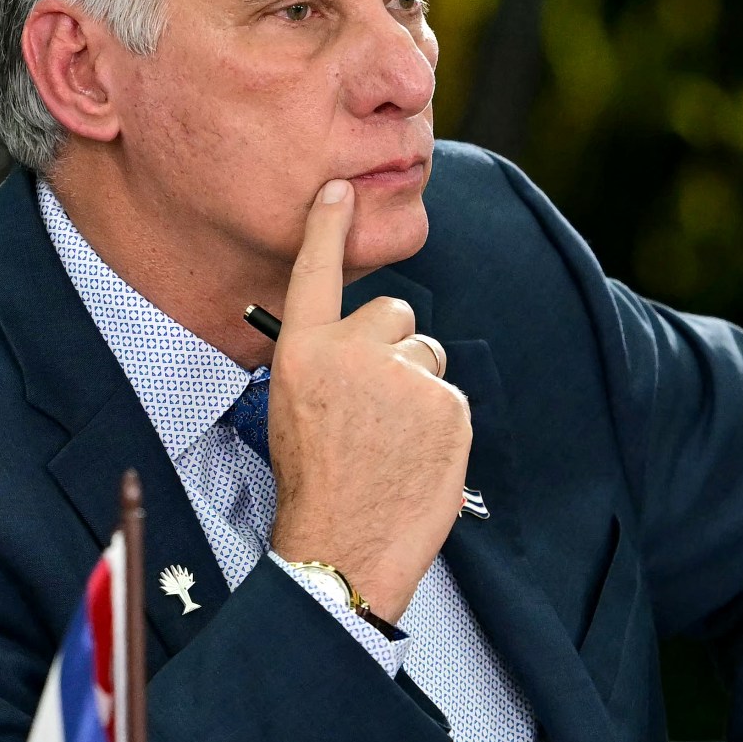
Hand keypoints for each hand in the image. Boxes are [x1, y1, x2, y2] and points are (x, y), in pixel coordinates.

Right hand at [267, 179, 470, 620]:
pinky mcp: (447, 404)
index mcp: (302, 352)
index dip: (328, 227)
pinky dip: (439, 423)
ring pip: (427, 356)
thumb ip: (327, 365)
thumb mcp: (293, 412)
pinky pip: (449, 395)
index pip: (315, 272)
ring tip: (392, 441)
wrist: (343, 550)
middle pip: (393, 313)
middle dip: (394, 348)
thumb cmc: (314, 489)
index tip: (338, 191)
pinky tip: (414, 458)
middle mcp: (351, 352)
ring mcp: (403, 377)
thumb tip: (364, 347)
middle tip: (376, 407)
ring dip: (418, 387)